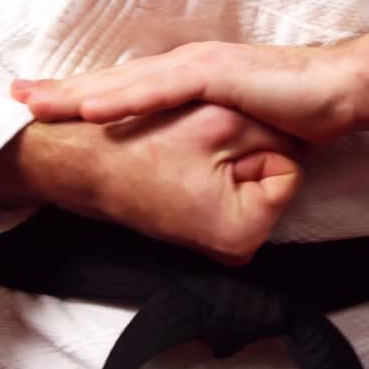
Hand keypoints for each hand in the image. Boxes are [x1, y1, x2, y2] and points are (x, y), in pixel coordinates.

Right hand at [9, 103, 303, 263]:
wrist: (75, 164)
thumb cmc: (143, 146)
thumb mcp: (219, 122)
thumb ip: (268, 129)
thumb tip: (294, 134)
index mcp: (244, 227)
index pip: (285, 170)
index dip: (247, 144)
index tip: (206, 151)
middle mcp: (238, 247)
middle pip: (268, 177)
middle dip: (239, 152)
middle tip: (193, 153)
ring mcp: (221, 241)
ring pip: (247, 178)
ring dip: (223, 157)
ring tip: (180, 158)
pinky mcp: (205, 228)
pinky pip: (226, 188)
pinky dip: (208, 169)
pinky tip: (175, 164)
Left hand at [12, 21, 368, 139]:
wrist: (335, 93)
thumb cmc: (292, 113)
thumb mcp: (236, 128)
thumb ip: (206, 133)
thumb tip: (182, 153)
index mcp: (185, 78)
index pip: (122, 88)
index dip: (79, 96)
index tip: (36, 106)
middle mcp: (183, 66)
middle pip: (110, 80)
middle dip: (60, 90)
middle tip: (12, 99)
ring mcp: (197, 66)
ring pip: (125, 80)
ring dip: (77, 92)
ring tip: (33, 103)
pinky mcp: (216, 73)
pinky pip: (162, 88)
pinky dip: (125, 98)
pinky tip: (92, 107)